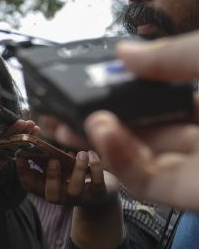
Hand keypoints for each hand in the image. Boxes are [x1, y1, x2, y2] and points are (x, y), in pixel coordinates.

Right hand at [17, 150, 117, 207]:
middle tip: (53, 160)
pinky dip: (95, 166)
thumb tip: (32, 146)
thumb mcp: (59, 170)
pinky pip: (97, 183)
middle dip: (51, 177)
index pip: (31, 186)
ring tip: (82, 153)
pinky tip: (91, 153)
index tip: (21, 155)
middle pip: (52, 196)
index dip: (23, 172)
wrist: (102, 193)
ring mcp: (81, 198)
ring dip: (78, 168)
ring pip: (75, 190)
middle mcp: (63, 197)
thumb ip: (46, 161)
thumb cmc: (74, 176)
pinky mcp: (98, 194)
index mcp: (49, 190)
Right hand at [80, 32, 198, 211]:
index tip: (93, 79)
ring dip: (102, 137)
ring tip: (73, 122)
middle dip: (101, 117)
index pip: (164, 96)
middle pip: (145, 126)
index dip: (127, 87)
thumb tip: (122, 52)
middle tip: (62, 109)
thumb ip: (174, 55)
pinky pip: (148, 181)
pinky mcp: (193, 196)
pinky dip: (117, 158)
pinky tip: (101, 132)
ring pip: (140, 155)